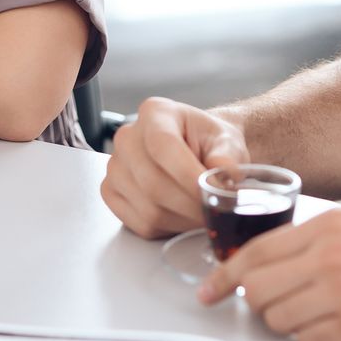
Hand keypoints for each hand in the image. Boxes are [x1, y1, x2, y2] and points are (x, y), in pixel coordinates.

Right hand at [99, 96, 248, 237]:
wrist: (197, 150)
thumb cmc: (209, 143)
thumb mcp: (227, 140)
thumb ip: (227, 155)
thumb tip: (224, 171)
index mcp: (155, 113)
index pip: (162, 145)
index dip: (187, 174)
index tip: (213, 192)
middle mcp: (127, 138)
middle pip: (153, 182)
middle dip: (190, 204)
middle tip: (215, 210)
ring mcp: (116, 167)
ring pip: (148, 208)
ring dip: (183, 219)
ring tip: (203, 212)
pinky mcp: (112, 193)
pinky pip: (140, 223)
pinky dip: (169, 227)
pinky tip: (184, 215)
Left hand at [199, 204, 340, 340]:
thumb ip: (318, 239)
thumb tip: (269, 261)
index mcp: (330, 223)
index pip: (254, 251)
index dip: (224, 276)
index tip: (209, 290)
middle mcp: (330, 252)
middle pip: (256, 289)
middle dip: (260, 305)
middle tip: (282, 309)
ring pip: (278, 320)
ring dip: (292, 326)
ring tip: (326, 318)